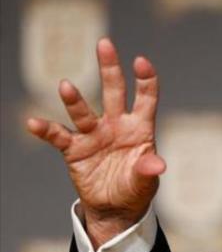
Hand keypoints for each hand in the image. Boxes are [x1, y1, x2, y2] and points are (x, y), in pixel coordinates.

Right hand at [26, 38, 165, 247]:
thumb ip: (148, 170)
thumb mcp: (146, 181)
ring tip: (65, 86)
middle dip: (110, 68)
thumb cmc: (136, 188)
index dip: (145, 80)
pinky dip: (46, 130)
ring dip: (74, 100)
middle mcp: (116, 125)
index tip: (141, 62)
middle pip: (113, 92)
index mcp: (140, 128)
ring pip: (83, 112)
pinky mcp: (75, 149)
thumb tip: (157, 165)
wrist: (115, 207)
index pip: (145, 98)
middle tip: (105, 44)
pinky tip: (34, 123)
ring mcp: (94, 134)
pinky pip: (58, 136)